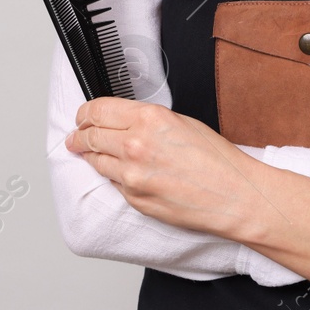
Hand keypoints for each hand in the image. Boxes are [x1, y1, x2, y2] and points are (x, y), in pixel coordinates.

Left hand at [66, 98, 261, 240]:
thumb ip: (148, 121)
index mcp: (149, 119)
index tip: (82, 116)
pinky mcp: (134, 198)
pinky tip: (120, 171)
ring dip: (90, 156)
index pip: (98, 110)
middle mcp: (135, 145)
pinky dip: (112, 175)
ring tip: (87, 152)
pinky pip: (113, 183)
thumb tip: (123, 122)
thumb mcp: (182, 123)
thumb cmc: (217, 160)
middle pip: (90, 136)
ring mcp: (132, 175)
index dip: (85, 113)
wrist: (234, 196)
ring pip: (96, 161)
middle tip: (75, 136)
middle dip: (79, 135)